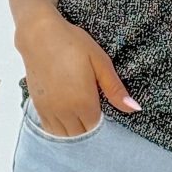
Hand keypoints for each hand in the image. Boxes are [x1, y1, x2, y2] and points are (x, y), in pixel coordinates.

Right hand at [17, 10, 141, 136]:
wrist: (39, 35)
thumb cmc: (73, 44)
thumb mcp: (100, 62)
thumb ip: (115, 89)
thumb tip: (134, 109)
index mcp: (83, 102)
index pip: (96, 126)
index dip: (103, 118)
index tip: (104, 104)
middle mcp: (64, 111)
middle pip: (81, 134)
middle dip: (89, 125)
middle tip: (93, 105)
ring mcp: (49, 110)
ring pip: (64, 135)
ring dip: (74, 129)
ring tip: (80, 110)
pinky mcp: (37, 106)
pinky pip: (50, 129)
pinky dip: (59, 127)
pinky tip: (66, 113)